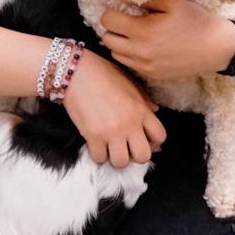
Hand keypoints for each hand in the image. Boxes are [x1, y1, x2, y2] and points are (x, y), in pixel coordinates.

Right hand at [62, 51, 165, 167]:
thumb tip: (155, 111)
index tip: (144, 140)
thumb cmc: (102, 73)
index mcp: (141, 109)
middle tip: (127, 148)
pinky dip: (97, 154)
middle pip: (143, 156)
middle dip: (135, 155)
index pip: (160, 136)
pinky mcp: (93, 135)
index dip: (154, 143)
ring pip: (121, 162)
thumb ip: (144, 99)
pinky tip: (96, 144)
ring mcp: (111, 131)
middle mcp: (130, 123)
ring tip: (110, 148)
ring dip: (115, 157)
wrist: (75, 71)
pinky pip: (99, 158)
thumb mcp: (129, 82)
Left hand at [100, 0, 234, 81]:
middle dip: (113, 28)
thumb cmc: (195, 21)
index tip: (122, 8)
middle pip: (107, 39)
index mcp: (143, 31)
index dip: (112, 11)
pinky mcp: (151, 74)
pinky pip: (129, 64)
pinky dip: (131, 54)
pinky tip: (145, 46)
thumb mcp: (171, 3)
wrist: (215, 48)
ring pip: (115, 54)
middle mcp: (139, 52)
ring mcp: (145, 66)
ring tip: (136, 34)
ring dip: (120, 42)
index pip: (107, 21)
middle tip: (126, 20)